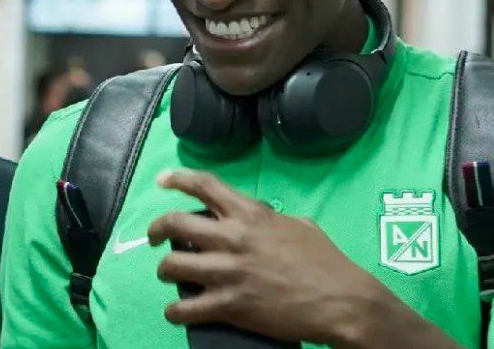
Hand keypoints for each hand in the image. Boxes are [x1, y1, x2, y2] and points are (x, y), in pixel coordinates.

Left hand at [147, 170, 388, 346]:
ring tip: (167, 275)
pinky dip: (175, 312)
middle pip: (174, 224)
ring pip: (172, 266)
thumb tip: (255, 216)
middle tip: (152, 238)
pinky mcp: (229, 305)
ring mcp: (228, 273)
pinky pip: (186, 309)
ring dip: (164, 271)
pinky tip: (175, 313)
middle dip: (155, 229)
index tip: (161, 181)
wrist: (341, 301)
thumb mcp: (298, 224)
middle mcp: (233, 238)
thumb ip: (268, 218)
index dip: (177, 179)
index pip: (204, 185)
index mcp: (250, 214)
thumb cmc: (325, 261)